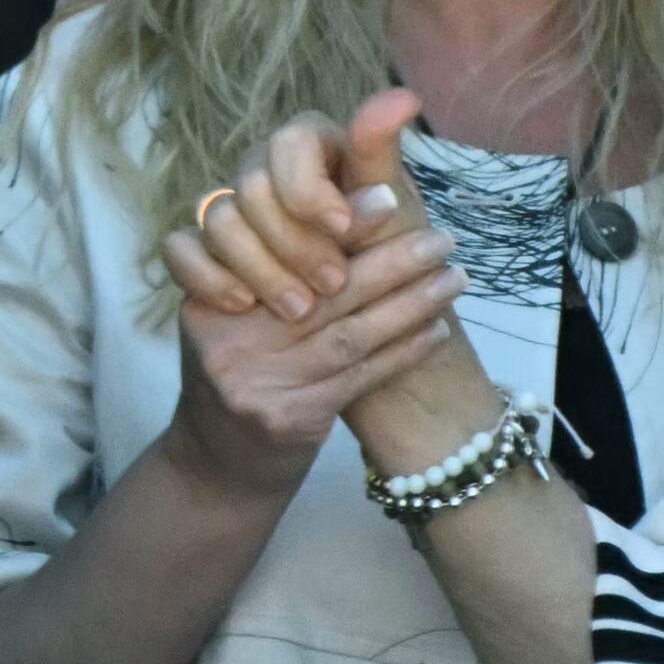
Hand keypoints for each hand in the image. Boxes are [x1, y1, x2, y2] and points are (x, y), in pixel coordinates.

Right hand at [154, 92, 463, 505]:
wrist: (218, 464)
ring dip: (412, 303)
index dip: (335, 222)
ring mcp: (255, 382)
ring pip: (349, 332)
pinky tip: (436, 330)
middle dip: (389, 259)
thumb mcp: (233, 319)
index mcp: (208, 300)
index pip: (272, 248)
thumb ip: (272, 271)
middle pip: (321, 290)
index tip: (388, 198)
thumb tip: (357, 203)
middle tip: (440, 238)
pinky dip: (404, 351)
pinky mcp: (289, 420)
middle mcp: (226, 338)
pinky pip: (360, 377)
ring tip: (454, 278)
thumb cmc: (240, 374)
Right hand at [164, 90, 423, 323]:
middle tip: (334, 284)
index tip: (342, 229)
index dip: (309, 187)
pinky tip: (243, 303)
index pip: (289, 142)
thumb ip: (382, 161)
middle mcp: (263, 167)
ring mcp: (230, 205)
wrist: (370, 307)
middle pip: (251, 188)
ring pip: (218, 221)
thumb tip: (404, 97)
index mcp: (309, 143)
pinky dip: (208, 277)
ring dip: (261, 269)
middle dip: (293, 242)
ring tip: (300, 307)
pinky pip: (179, 248)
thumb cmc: (388, 250)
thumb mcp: (396, 208)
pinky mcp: (203, 245)